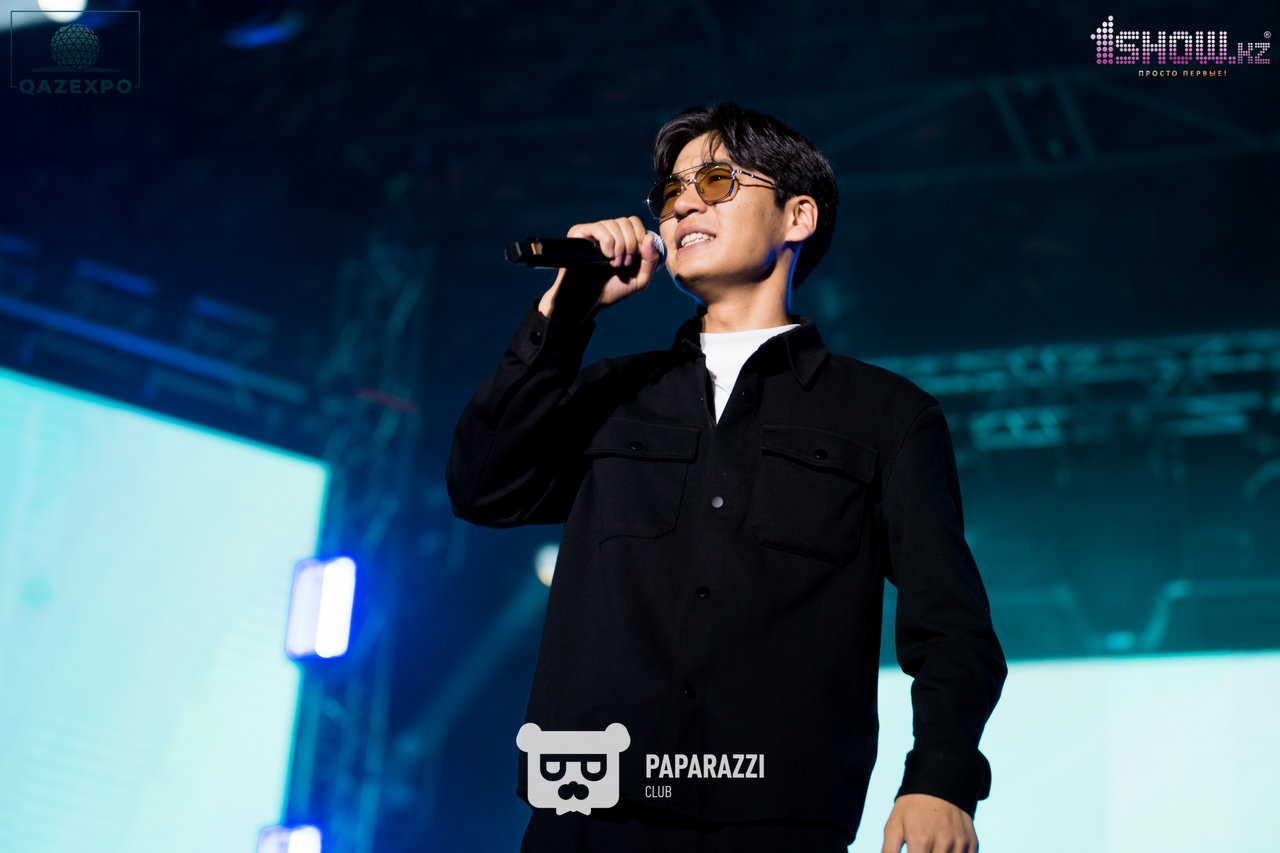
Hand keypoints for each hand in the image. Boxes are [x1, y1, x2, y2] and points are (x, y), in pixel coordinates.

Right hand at [537, 216, 661, 321]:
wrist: (590, 300)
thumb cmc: (613, 290)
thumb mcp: (640, 279)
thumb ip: (651, 260)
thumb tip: (650, 237)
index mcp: (622, 238)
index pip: (634, 221)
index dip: (640, 236)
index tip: (637, 257)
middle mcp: (607, 232)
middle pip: (626, 221)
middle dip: (631, 244)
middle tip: (625, 263)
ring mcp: (593, 232)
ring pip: (613, 224)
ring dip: (619, 246)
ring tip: (614, 264)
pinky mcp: (579, 233)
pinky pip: (599, 228)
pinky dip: (607, 242)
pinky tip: (606, 256)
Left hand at [881, 793, 977, 852]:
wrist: (939, 784)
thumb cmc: (913, 807)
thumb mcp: (893, 826)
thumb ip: (888, 851)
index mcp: (920, 840)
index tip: (912, 852)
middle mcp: (943, 843)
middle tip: (921, 850)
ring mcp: (960, 844)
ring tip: (931, 847)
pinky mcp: (972, 844)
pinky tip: (945, 849)